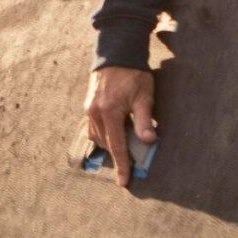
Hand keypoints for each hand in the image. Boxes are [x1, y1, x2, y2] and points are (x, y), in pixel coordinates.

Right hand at [83, 66, 157, 188]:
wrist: (116, 54)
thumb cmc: (133, 74)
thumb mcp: (144, 96)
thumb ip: (144, 120)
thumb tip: (148, 141)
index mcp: (109, 113)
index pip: (116, 146)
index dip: (122, 165)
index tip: (124, 183)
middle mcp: (95, 113)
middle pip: (106, 143)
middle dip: (117, 155)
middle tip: (132, 162)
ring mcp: (89, 109)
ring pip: (98, 137)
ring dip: (110, 144)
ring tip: (124, 147)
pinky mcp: (88, 105)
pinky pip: (93, 128)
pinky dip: (104, 135)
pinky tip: (114, 133)